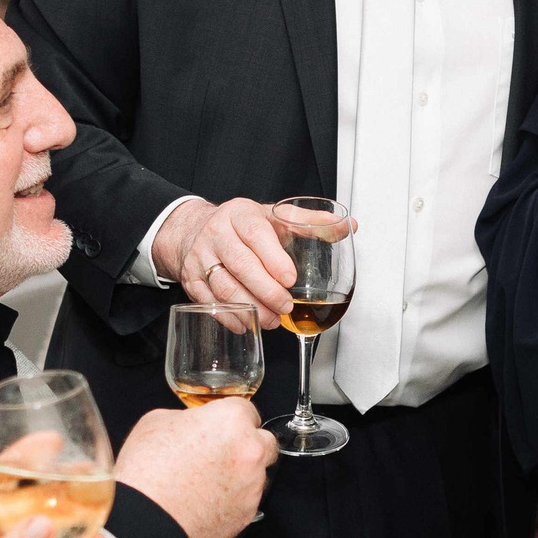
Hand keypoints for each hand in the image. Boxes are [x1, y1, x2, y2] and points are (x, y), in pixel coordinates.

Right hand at [114, 400, 276, 537]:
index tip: (220, 426)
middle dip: (247, 444)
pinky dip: (232, 499)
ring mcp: (252, 484)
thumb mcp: (157, 421)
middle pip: (264, 441)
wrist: (146, 519)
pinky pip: (246, 500)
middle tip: (220, 452)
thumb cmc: (147, 471)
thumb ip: (188, 418)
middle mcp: (250, 450)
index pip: (246, 409)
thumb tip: (193, 424)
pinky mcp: (247, 513)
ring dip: (239, 474)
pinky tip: (205, 500)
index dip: (229, 418)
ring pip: (257, 474)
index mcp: (231, 420)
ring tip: (206, 481)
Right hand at [155, 197, 297, 320]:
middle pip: (240, 265)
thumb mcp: (274, 216)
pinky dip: (229, 317)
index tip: (290, 279)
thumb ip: (311, 223)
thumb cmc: (242, 225)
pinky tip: (247, 323)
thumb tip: (347, 227)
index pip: (256, 235)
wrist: (195, 229)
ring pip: (224, 287)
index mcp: (240, 214)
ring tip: (272, 320)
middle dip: (266, 291)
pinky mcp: (190, 278)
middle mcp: (217, 233)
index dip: (273, 259)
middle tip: (285, 306)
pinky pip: (208, 302)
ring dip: (251, 308)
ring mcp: (200, 256)